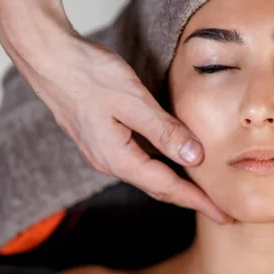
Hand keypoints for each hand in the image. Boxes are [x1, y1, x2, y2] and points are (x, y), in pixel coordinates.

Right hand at [14, 26, 231, 224]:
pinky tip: (175, 161)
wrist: (49, 59)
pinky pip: (140, 160)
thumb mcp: (133, 101)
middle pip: (159, 188)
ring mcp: (105, 151)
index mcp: (119, 159)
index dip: (199, 201)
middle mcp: (111, 162)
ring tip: (204, 191)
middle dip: (191, 200)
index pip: (168, 188)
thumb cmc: (89, 75)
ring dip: (177, 185)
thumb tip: (195, 157)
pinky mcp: (104, 138)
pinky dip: (163, 166)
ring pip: (150, 175)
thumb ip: (164, 131)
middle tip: (221, 210)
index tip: (223, 214)